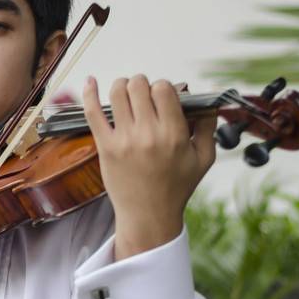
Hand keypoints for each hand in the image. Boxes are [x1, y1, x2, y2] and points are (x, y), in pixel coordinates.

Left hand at [83, 74, 218, 254]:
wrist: (149, 217)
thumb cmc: (176, 188)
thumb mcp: (204, 159)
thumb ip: (208, 126)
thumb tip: (209, 100)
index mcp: (174, 134)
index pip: (164, 88)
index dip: (163, 87)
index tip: (162, 98)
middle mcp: (148, 134)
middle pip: (139, 85)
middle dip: (142, 85)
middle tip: (143, 96)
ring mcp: (124, 140)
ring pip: (118, 93)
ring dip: (122, 86)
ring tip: (125, 93)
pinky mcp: (106, 148)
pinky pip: (93, 113)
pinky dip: (90, 93)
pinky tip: (91, 82)